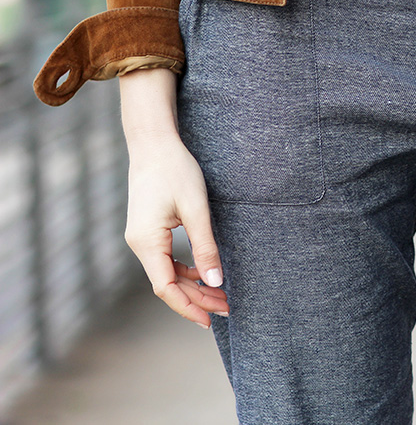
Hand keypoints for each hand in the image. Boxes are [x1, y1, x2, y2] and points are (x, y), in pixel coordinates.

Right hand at [119, 69, 227, 327]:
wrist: (154, 143)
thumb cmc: (176, 171)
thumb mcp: (197, 210)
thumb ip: (206, 247)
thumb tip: (217, 281)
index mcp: (147, 242)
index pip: (166, 288)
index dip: (188, 307)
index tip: (211, 320)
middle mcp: (139, 244)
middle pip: (168, 283)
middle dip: (197, 298)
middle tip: (228, 307)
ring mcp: (142, 237)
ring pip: (167, 273)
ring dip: (193, 285)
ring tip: (221, 295)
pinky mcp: (148, 230)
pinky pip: (165, 259)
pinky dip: (185, 270)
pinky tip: (205, 272)